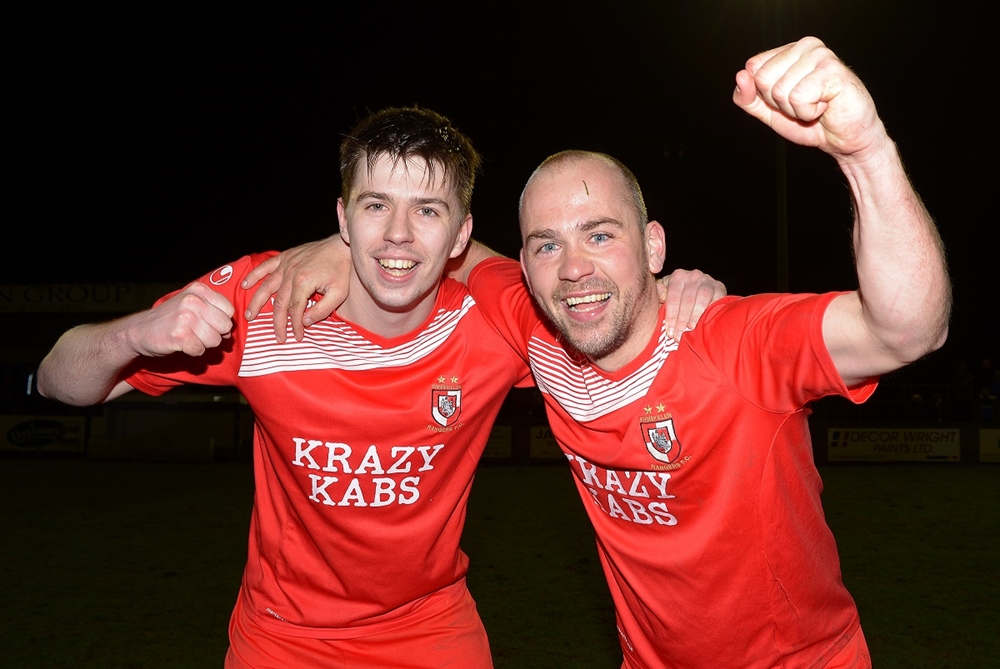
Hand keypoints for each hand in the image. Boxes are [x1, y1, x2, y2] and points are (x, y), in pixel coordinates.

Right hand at [132, 282, 234, 357]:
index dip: (221, 321)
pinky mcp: (180, 336)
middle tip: (197, 333)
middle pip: (225, 326)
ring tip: (189, 337)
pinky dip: (193, 351)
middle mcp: (193, 301)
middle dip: (215, 334)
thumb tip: (231, 330)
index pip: (229, 311)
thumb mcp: (192, 303)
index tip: (207, 323)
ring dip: (203, 344)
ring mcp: (186, 318)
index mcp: (199, 290)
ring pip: (215, 340)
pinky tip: (182, 344)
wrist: (140, 330)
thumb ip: (213, 310)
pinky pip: (200, 350)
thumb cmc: (171, 318)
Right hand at [241, 235, 350, 341]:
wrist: (341, 246)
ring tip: (249, 315)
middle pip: (279, 303)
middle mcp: (290, 273)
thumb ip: (322, 310)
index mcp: (303, 282)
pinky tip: (245, 285)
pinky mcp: (285, 257)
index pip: (294, 310)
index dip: (295, 325)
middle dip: (277, 322)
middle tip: (278, 337)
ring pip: (266, 286)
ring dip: (256, 302)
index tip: (297, 336)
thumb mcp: (339, 293)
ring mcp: (286, 264)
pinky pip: (265, 267)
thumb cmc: (341, 269)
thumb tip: (305, 322)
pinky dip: (254, 275)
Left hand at [657, 269, 725, 339]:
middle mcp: (693, 275)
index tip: (670, 331)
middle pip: (687, 300)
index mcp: (678, 276)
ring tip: (691, 329)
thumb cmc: (677, 295)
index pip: (673, 297)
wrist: (698, 289)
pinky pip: (717, 299)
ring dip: (696, 316)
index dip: (671, 316)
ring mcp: (708, 280)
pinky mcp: (719, 287)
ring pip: (702, 298)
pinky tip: (706, 321)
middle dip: (682, 320)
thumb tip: (661, 296)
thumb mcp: (665, 292)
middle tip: (679, 335)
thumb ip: (659, 293)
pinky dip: (711, 310)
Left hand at [733, 37, 883, 159]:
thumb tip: (740, 76)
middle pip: (763, 79)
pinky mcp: (832, 70)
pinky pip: (798, 98)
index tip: (789, 100)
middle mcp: (806, 46)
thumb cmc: (811, 122)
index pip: (753, 68)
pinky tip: (825, 106)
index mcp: (789, 50)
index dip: (765, 95)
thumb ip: (748, 97)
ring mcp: (820, 55)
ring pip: (779, 90)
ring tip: (816, 105)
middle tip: (805, 105)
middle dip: (779, 103)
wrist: (844, 139)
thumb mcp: (769, 112)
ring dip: (795, 110)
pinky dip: (808, 112)